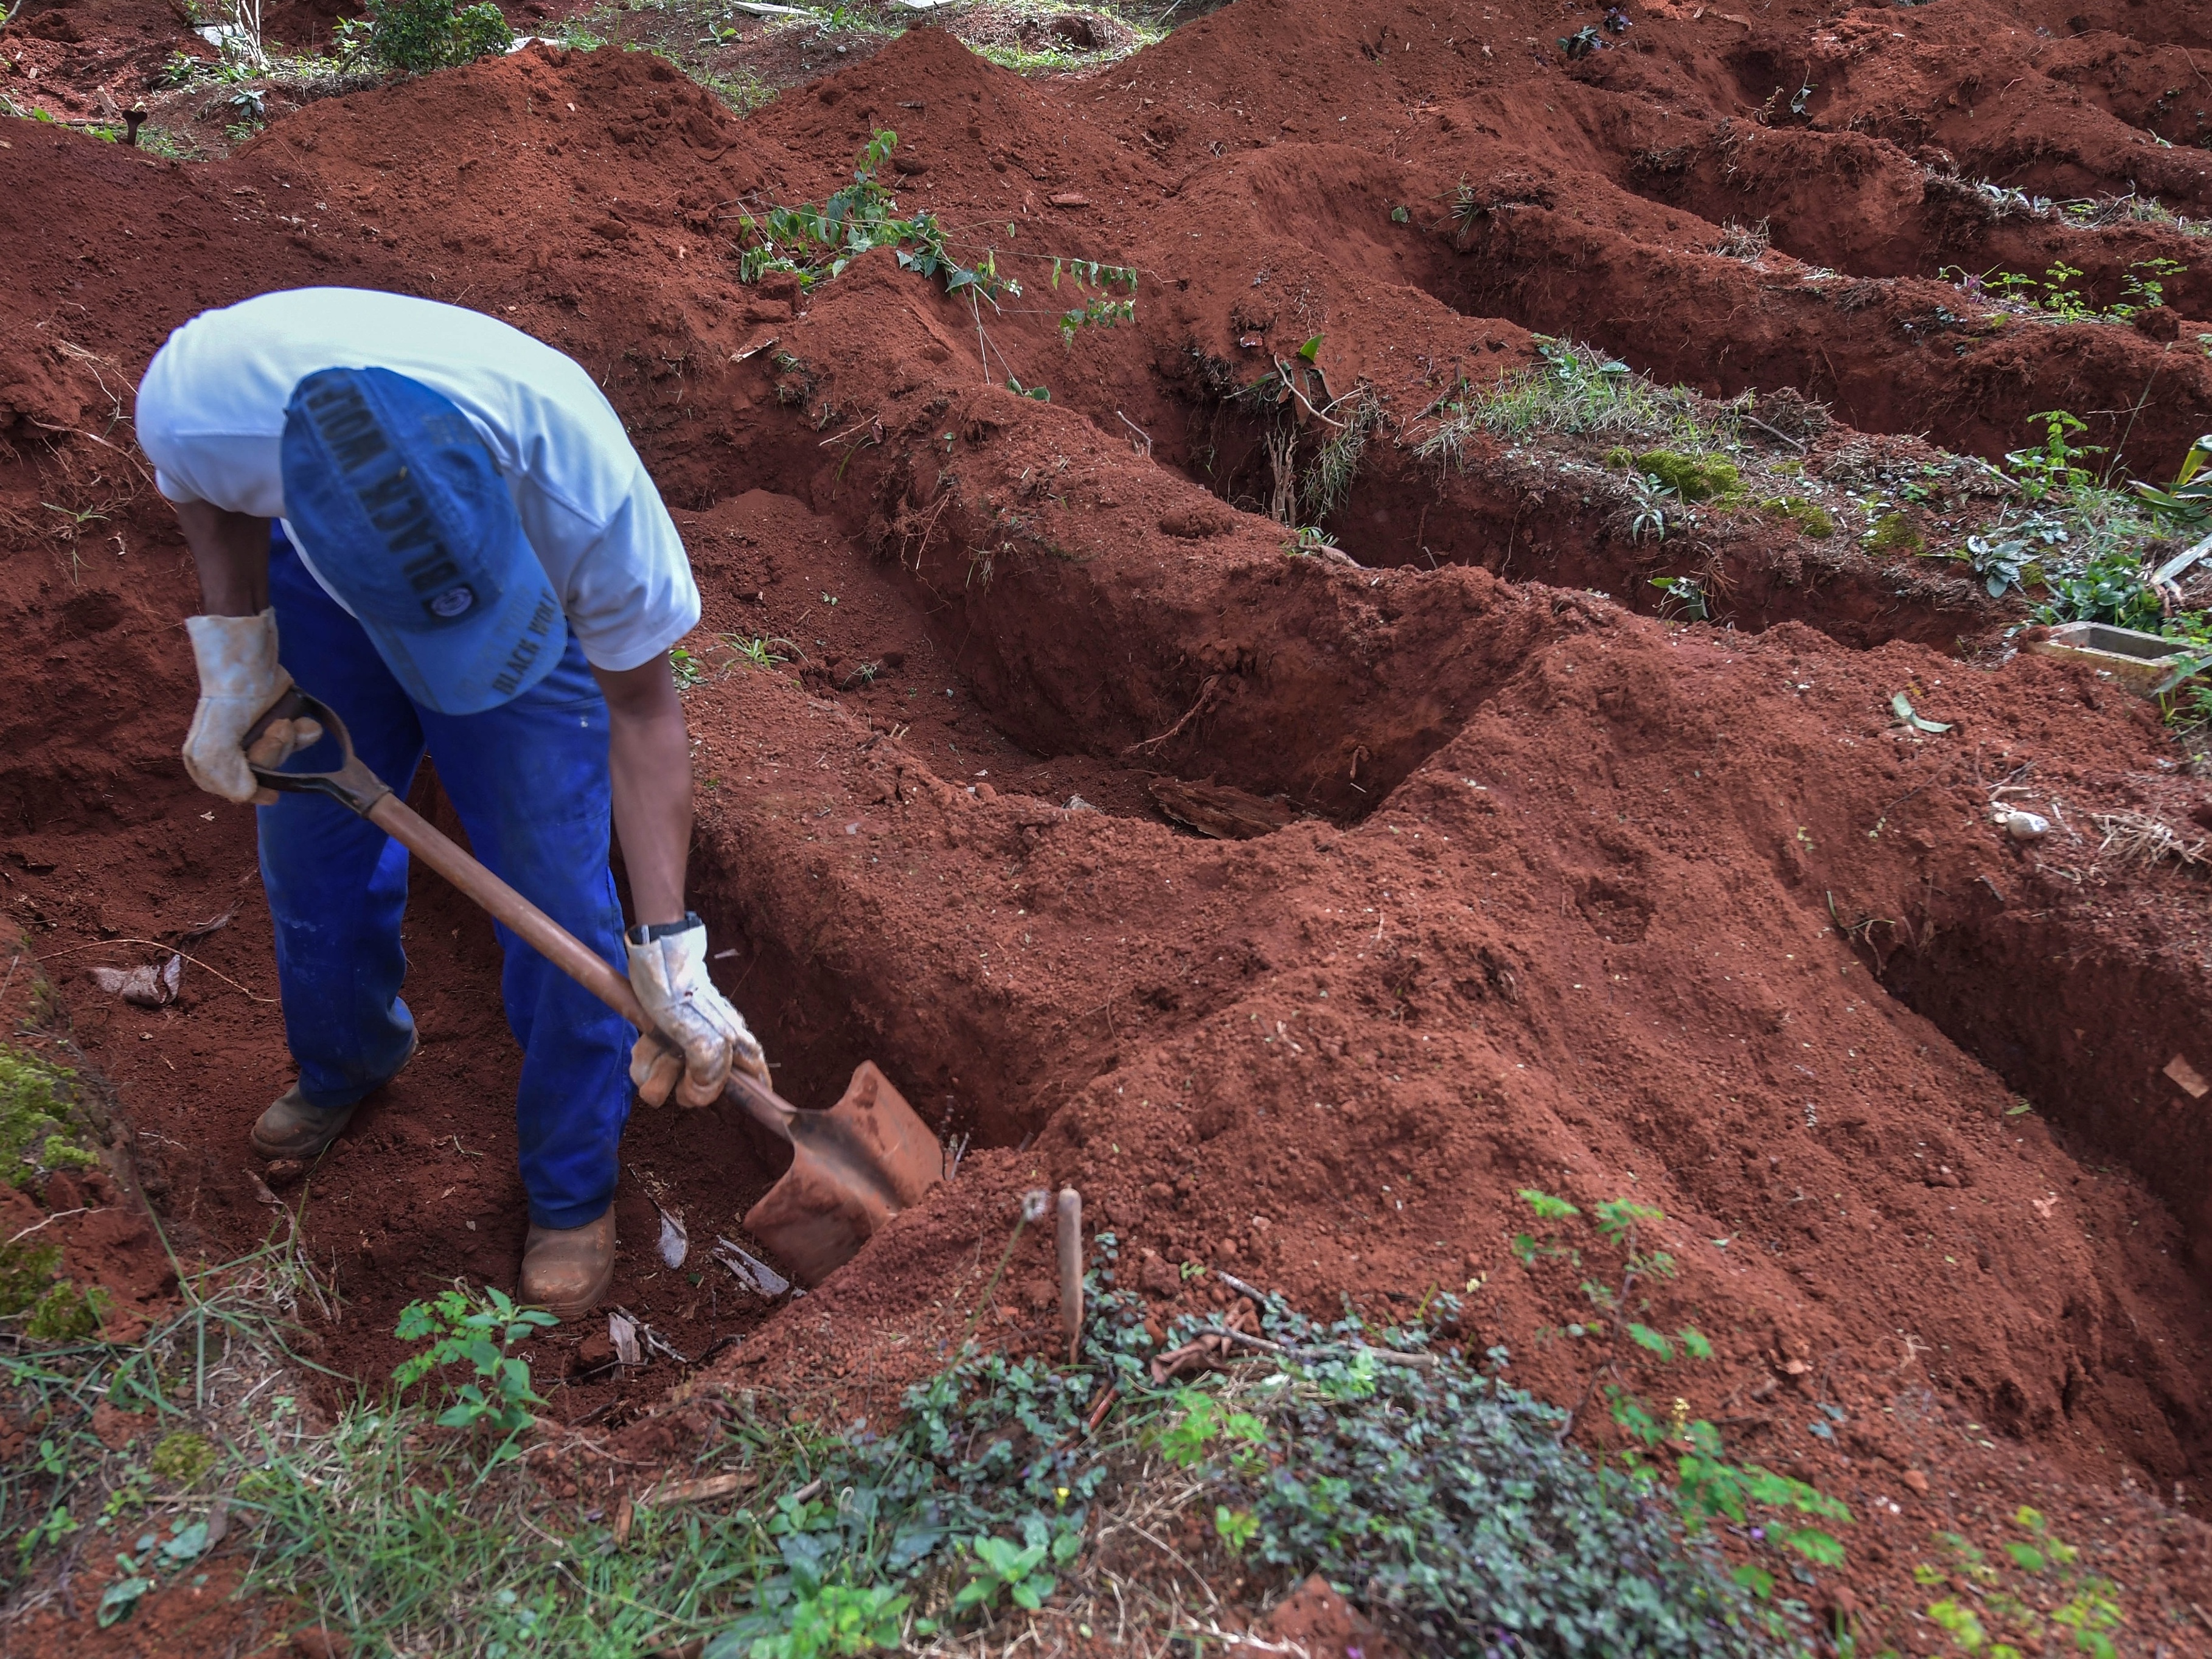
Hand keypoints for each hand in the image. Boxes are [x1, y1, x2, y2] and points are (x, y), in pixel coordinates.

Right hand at [181, 610, 321, 803]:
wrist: (249, 662)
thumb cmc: (227, 703)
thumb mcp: (215, 744)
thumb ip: (226, 773)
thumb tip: (246, 795)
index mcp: (209, 762)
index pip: (239, 792)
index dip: (256, 788)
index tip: (270, 790)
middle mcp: (234, 752)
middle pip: (266, 772)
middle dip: (274, 752)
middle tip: (274, 730)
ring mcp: (260, 734)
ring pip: (285, 754)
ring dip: (290, 740)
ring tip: (283, 721)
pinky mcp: (281, 719)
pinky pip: (303, 737)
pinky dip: (306, 731)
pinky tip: (300, 720)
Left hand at [625, 914, 770, 1107]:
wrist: (656, 963)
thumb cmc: (683, 995)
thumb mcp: (703, 1038)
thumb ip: (709, 1075)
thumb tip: (700, 1097)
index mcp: (734, 1046)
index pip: (756, 1078)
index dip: (750, 1094)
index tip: (737, 1101)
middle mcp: (713, 1049)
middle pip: (698, 1090)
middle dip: (676, 1079)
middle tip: (671, 1058)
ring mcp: (687, 1047)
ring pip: (669, 1081)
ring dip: (654, 1066)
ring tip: (653, 1043)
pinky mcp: (665, 1041)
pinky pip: (650, 1068)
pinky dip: (644, 1058)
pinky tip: (645, 1042)